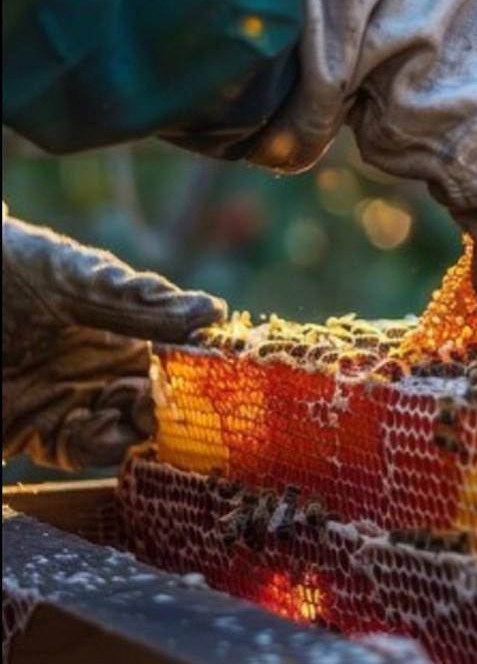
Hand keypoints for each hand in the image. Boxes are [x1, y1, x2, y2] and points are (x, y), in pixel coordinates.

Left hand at [2, 206, 226, 469]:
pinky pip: (77, 448)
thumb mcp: (79, 276)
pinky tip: (103, 426)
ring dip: (139, 430)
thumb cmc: (13, 264)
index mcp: (126, 331)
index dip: (200, 370)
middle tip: (185, 407)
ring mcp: (69, 401)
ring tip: (140, 415)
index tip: (219, 376)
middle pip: (157, 403)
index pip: (177, 360)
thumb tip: (214, 312)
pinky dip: (98, 443)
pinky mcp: (30, 430)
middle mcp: (103, 371)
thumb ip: (140, 300)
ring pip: (124, 431)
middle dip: (176, 410)